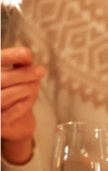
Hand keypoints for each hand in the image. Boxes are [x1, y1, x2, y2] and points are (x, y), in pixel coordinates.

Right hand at [0, 47, 44, 164]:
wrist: (13, 117)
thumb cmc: (15, 89)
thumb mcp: (18, 72)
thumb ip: (21, 62)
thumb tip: (25, 53)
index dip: (9, 56)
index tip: (26, 54)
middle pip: (2, 79)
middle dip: (23, 74)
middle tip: (41, 71)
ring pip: (4, 97)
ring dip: (24, 89)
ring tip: (35, 85)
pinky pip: (7, 114)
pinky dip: (22, 105)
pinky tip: (28, 100)